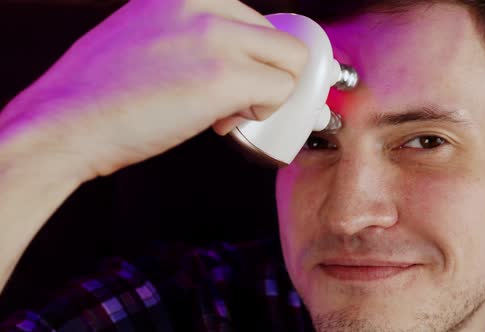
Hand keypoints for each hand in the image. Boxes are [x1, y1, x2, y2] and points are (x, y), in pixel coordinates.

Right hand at [0, 0, 306, 180]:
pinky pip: (281, 92)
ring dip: (269, 94)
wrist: (66, 122)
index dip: (252, 57)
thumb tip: (234, 56)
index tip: (238, 81)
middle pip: (280, 40)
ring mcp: (215, 37)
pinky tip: (223, 122)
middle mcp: (203, 4)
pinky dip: (263, 113)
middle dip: (266, 76)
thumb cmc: (102, 92)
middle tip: (233, 102)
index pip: (255, 21)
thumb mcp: (146, 35)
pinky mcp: (223, 77)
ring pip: (291, 62)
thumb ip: (190, 35)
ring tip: (226, 112)